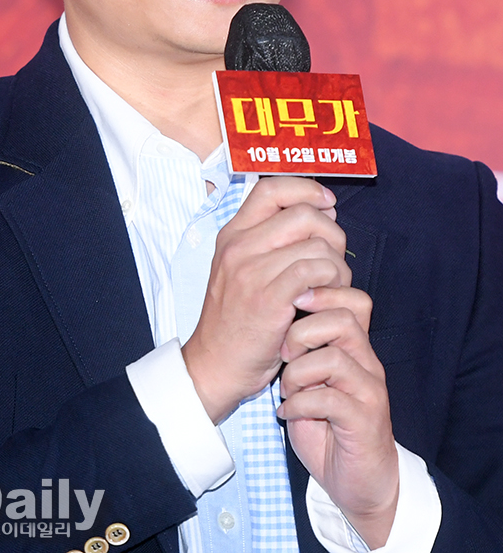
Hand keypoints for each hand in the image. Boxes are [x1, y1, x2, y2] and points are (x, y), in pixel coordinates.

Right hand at [182, 176, 346, 423]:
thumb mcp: (241, 268)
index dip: (306, 189)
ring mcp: (252, 272)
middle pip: (302, 214)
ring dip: (337, 265)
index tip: (326, 203)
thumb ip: (272, 239)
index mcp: (232, 234)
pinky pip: (315, 271)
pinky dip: (331, 281)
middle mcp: (239, 247)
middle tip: (334, 258)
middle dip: (332, 233)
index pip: (271, 187)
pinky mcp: (268, 299)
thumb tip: (320, 213)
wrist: (216, 364)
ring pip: (316, 246)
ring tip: (331, 285)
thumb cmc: (237, 318)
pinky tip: (324, 296)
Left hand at [278, 286, 398, 548]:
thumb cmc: (327, 425)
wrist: (358, 481)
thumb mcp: (310, 379)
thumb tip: (275, 315)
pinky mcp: (365, 421)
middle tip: (283, 354)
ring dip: (298, 372)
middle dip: (302, 331)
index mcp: (355, 347)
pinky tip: (287, 413)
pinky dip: (299, 403)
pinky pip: (330, 400)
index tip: (289, 306)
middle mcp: (367, 363)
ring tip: (286, 389)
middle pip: (344, 319)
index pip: (353, 300)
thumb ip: (302, 349)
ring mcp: (369, 391)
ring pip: (335, 358)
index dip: (321, 294)